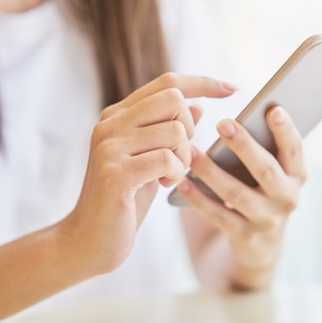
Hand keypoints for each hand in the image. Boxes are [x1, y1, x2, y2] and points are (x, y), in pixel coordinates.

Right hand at [60, 73, 236, 275]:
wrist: (90, 239)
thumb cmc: (126, 199)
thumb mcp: (151, 160)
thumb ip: (168, 132)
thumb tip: (198, 106)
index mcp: (117, 116)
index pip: (167, 83)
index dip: (203, 83)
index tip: (231, 89)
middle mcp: (110, 124)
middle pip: (173, 100)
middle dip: (189, 129)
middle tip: (179, 156)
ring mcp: (109, 147)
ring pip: (174, 131)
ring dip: (183, 158)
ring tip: (169, 175)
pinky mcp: (115, 173)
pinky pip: (166, 159)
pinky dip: (176, 173)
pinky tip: (164, 184)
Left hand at [178, 106, 306, 289]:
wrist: (260, 245)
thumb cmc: (258, 190)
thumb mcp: (268, 171)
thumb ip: (257, 147)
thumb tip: (231, 121)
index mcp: (296, 175)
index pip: (294, 149)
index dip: (285, 130)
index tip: (272, 109)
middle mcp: (287, 198)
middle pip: (266, 170)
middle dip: (244, 146)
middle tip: (222, 123)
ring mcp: (267, 220)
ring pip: (237, 194)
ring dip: (212, 171)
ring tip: (191, 152)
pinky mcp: (245, 237)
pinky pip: (218, 216)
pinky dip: (199, 198)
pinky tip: (182, 182)